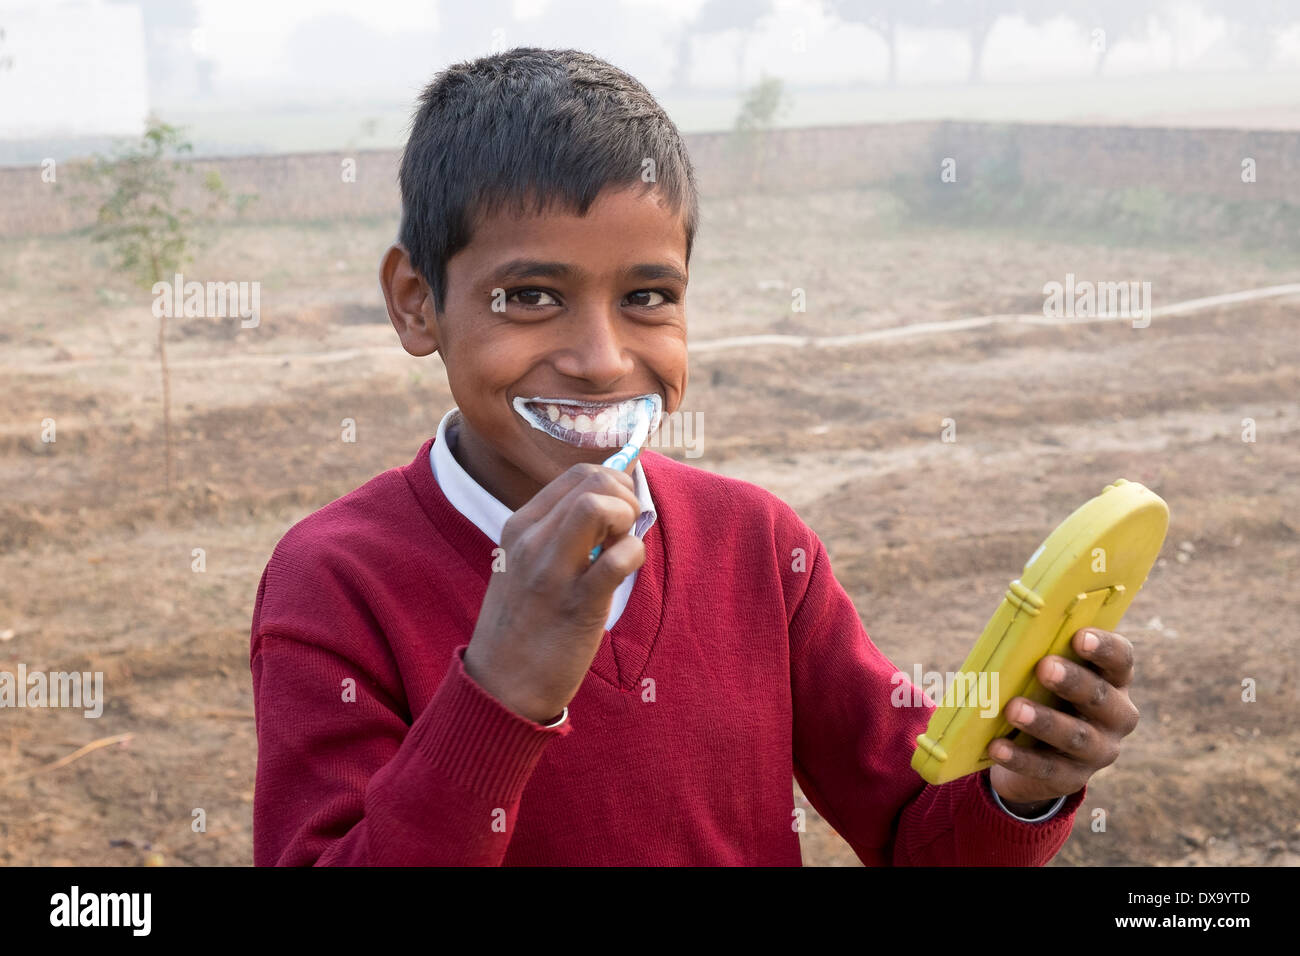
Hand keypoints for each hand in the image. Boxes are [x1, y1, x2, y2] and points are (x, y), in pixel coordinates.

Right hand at [463, 462, 644, 723]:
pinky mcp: (577, 603)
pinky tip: (626, 570)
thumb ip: (561, 534)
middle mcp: (531, 541)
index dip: (613, 483)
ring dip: (627, 518)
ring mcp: (552, 570)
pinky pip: (618, 557)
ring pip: (598, 505)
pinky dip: (634, 554)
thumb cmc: (524, 625)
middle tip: (626, 530)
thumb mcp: (526, 566)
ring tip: (623, 547)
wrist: (501, 686)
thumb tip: (611, 504)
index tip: (620, 511)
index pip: (576, 474)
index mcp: (520, 527)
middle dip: (625, 496)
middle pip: (592, 481)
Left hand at [988, 628, 1140, 810]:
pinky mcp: (1073, 777)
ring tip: (1013, 709)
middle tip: (1044, 667)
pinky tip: (997, 747)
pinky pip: (1047, 768)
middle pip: (1101, 697)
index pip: (1121, 660)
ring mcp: (1098, 751)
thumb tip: (1010, 641)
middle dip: (1073, 682)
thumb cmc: (1043, 695)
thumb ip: (1041, 657)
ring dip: (1045, 721)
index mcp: (1114, 681)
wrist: (1036, 753)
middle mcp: (1117, 716)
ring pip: (1076, 736)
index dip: (1104, 648)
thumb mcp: (1047, 676)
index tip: (1080, 637)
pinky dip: (1020, 757)